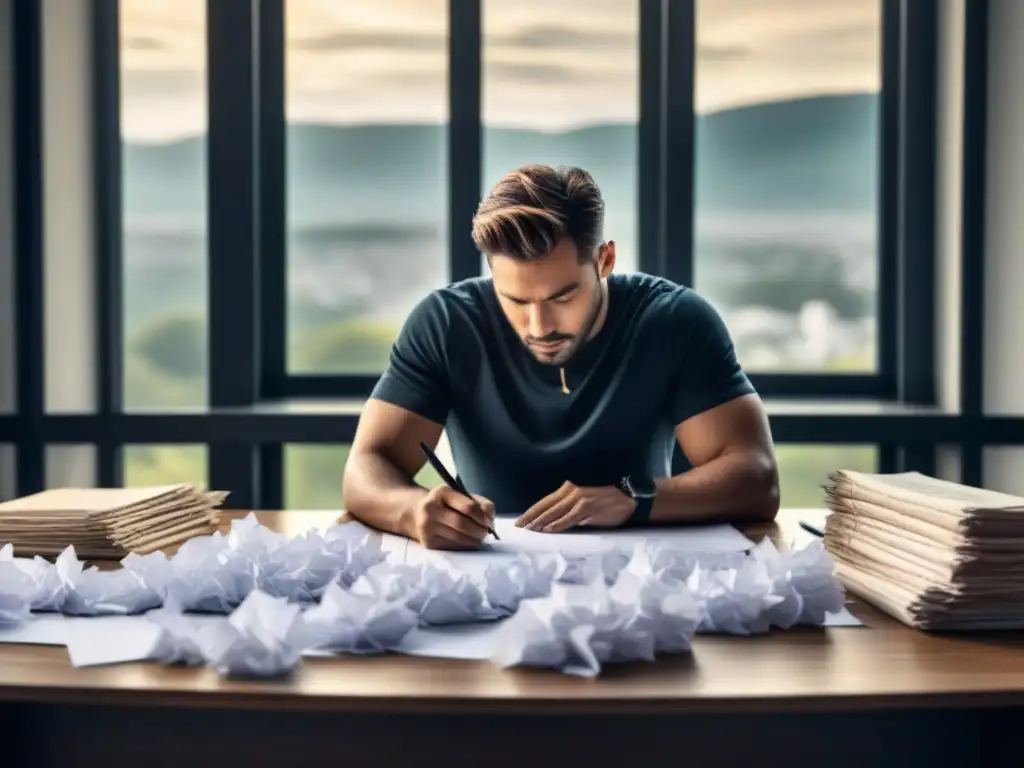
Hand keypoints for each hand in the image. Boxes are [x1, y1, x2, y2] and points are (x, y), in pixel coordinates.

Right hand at [411, 485, 495, 550]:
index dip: (482, 516)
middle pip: (463, 524)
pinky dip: (465, 545)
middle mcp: (431, 509)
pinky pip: (453, 546)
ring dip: (474, 540)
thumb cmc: (446, 504)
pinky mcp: (428, 543)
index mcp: (441, 492)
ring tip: (479, 537)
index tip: (489, 521)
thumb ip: (480, 503)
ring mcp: (427, 527)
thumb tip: (490, 519)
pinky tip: (467, 541)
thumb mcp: (461, 496)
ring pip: (459, 538)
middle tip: (486, 532)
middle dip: (479, 530)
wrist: (416, 513)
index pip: (468, 507)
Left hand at [515, 481, 635, 532]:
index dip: (530, 512)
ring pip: (554, 512)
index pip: (544, 502)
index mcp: (568, 490)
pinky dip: (557, 524)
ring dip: (540, 522)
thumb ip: (567, 511)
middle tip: (519, 527)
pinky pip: (568, 518)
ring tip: (530, 530)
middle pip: (545, 506)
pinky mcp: (586, 508)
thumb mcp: (582, 505)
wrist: (626, 501)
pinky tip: (548, 529)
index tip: (519, 521)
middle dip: (531, 517)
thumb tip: (549, 523)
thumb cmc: (604, 505)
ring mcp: (578, 499)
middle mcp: (571, 492)